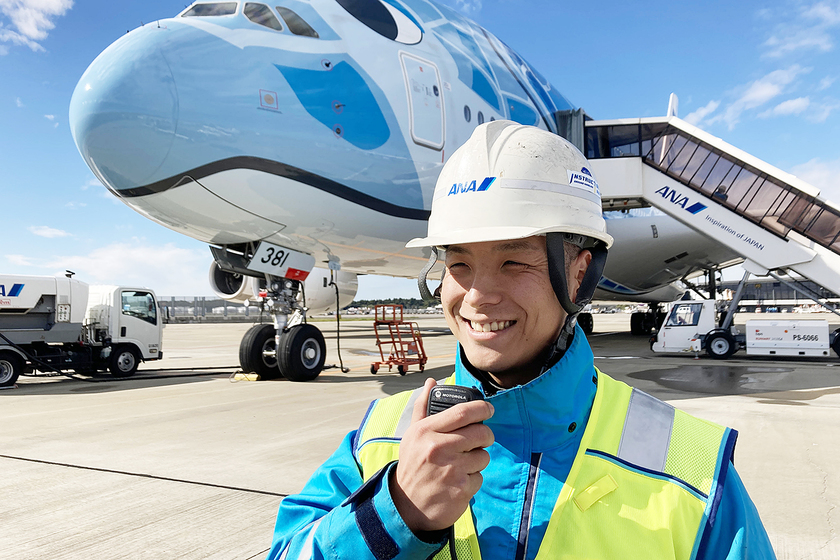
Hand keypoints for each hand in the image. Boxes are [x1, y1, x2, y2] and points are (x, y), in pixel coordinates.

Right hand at [390, 378, 494, 532]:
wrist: (406, 506)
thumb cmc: (413, 465)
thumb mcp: (412, 435)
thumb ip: (423, 408)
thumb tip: (431, 382)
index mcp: (427, 431)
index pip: (463, 412)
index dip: (482, 408)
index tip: (489, 409)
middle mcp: (438, 448)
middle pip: (480, 433)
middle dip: (486, 436)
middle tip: (481, 439)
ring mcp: (451, 469)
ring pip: (484, 456)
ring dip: (478, 459)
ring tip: (462, 464)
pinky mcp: (461, 489)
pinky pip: (480, 477)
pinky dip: (473, 479)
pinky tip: (459, 481)